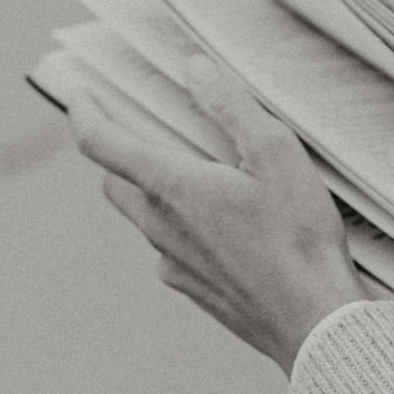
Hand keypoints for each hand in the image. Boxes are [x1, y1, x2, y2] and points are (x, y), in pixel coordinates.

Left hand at [66, 57, 363, 374]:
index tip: (78, 92)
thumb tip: (194, 69)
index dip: (83, 111)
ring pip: (144, 217)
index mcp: (171, 187)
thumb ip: (229, 106)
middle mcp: (159, 227)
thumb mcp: (274, 152)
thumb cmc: (299, 237)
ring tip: (195, 171)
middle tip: (141, 128)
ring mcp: (173, 264)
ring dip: (154, 190)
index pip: (101, 142)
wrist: (316, 323)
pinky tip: (224, 224)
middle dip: (119, 151)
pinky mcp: (194, 289)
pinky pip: (171, 250)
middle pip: (116, 181)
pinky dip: (182, 227)